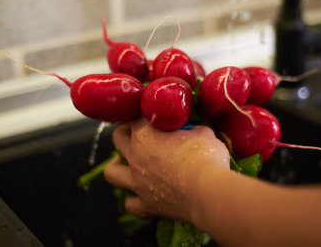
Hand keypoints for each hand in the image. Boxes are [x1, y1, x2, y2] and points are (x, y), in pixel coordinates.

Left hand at [104, 118, 229, 222]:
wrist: (208, 192)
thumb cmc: (205, 158)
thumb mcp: (202, 133)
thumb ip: (193, 129)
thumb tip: (194, 129)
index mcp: (144, 134)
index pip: (138, 117)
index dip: (148, 115)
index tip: (157, 116)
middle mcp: (135, 156)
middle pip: (118, 139)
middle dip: (126, 133)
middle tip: (137, 134)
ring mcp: (138, 182)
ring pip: (112, 172)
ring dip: (116, 166)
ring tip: (124, 164)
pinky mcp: (147, 204)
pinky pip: (130, 204)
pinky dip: (133, 199)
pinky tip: (140, 195)